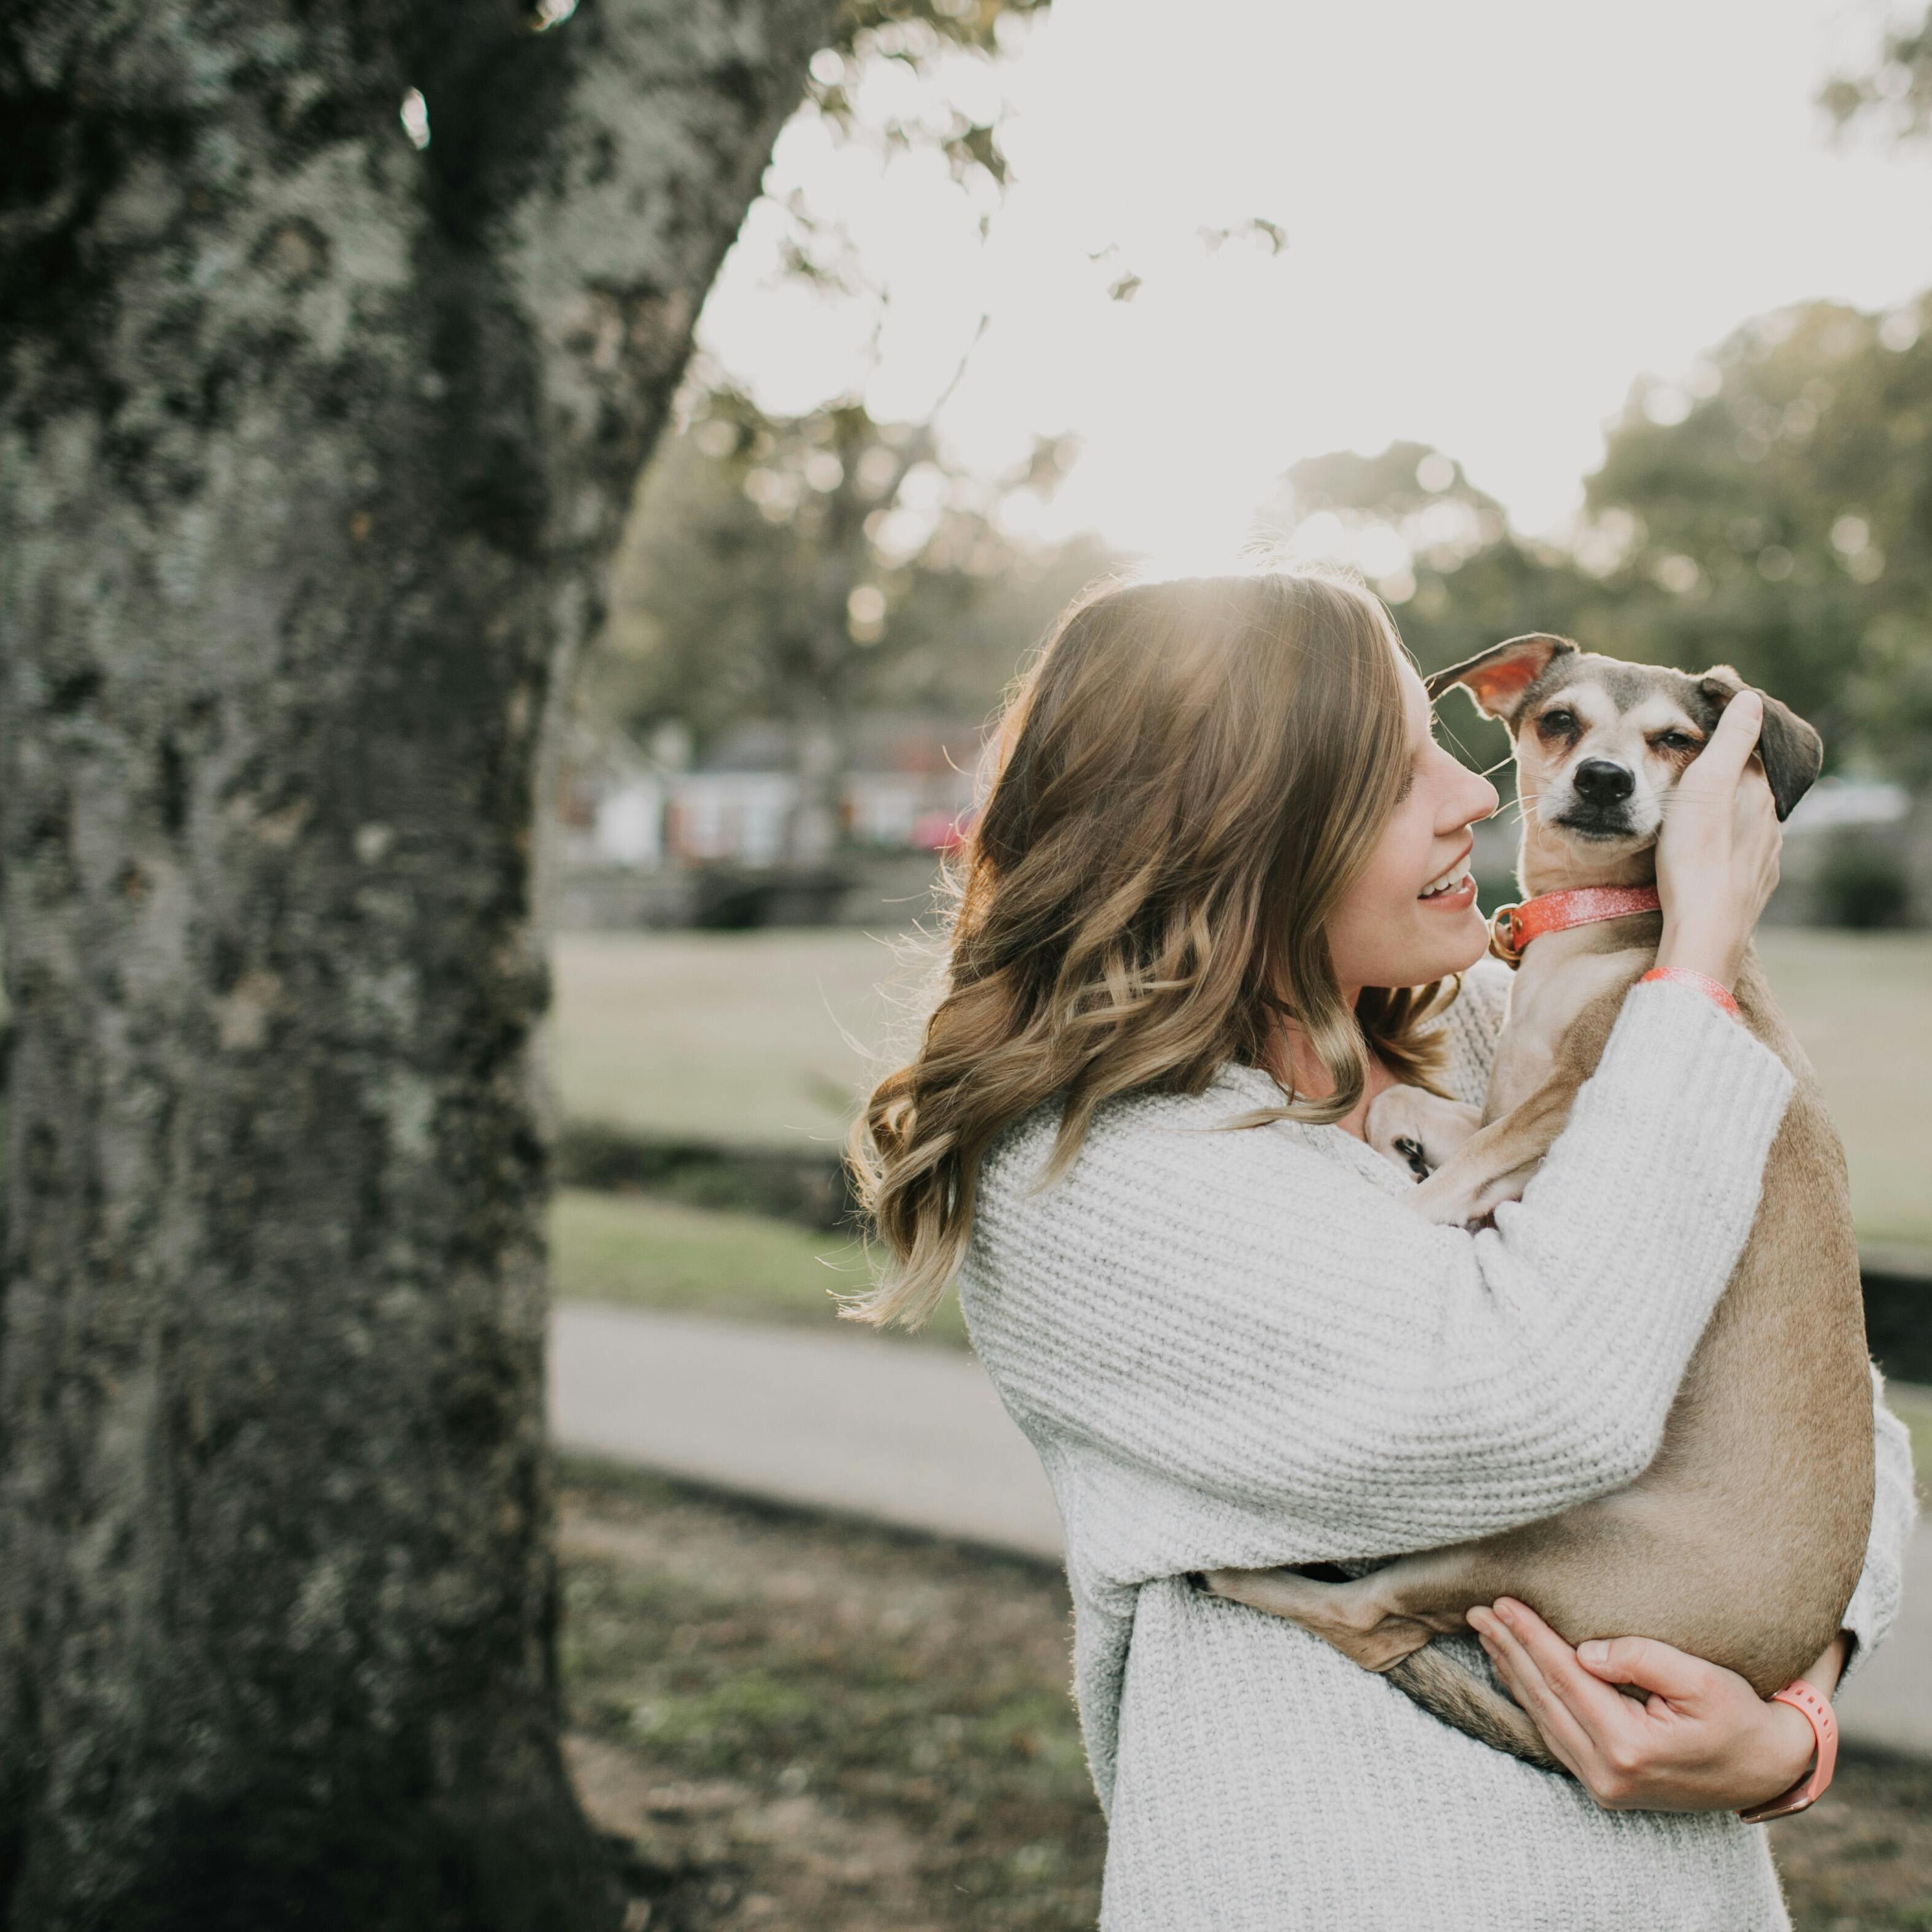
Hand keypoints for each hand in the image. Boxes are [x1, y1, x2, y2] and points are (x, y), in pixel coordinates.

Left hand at [1465, 1599, 1839, 1812]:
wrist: (1767, 1771)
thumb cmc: (1739, 1718)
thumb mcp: (1703, 1680)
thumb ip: (1643, 1659)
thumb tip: (1585, 1650)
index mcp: (1629, 1746)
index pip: (1563, 1677)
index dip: (1530, 1636)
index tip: (1502, 1601)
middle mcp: (1608, 1773)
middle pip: (1544, 1697)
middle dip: (1509, 1650)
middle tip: (1477, 1611)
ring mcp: (1604, 1786)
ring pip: (1543, 1717)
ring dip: (1513, 1673)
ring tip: (1488, 1634)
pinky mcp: (1606, 1786)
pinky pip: (1556, 1735)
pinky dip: (1532, 1700)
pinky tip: (1516, 1673)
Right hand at [1653, 691, 1780, 991]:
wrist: (1704, 929)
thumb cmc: (1695, 856)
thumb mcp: (1704, 787)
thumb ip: (1730, 741)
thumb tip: (1752, 698)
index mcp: (1759, 792)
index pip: (1752, 751)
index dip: (1730, 738)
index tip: (1702, 733)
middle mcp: (1771, 821)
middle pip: (1752, 786)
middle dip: (1729, 776)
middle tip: (1694, 771)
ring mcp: (1766, 856)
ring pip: (1749, 822)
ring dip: (1728, 812)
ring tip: (1697, 812)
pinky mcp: (1754, 885)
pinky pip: (1745, 854)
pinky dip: (1729, 844)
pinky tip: (1710, 852)